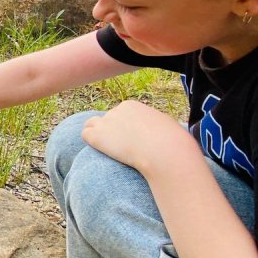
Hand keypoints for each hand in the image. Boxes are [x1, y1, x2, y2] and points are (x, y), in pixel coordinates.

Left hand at [80, 100, 196, 173]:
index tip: (131, 140)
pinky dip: (90, 142)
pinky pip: (85, 134)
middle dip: (111, 132)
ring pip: (92, 124)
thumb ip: (155, 123)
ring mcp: (106, 122)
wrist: (164, 151)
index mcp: (132, 106)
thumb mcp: (166, 125)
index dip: (123, 127)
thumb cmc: (172, 141)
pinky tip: (101, 151)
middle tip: (121, 147)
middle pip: (107, 119)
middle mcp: (116, 110)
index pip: (120, 113)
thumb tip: (156, 127)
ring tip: (107, 149)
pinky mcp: (98, 136)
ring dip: (97, 134)